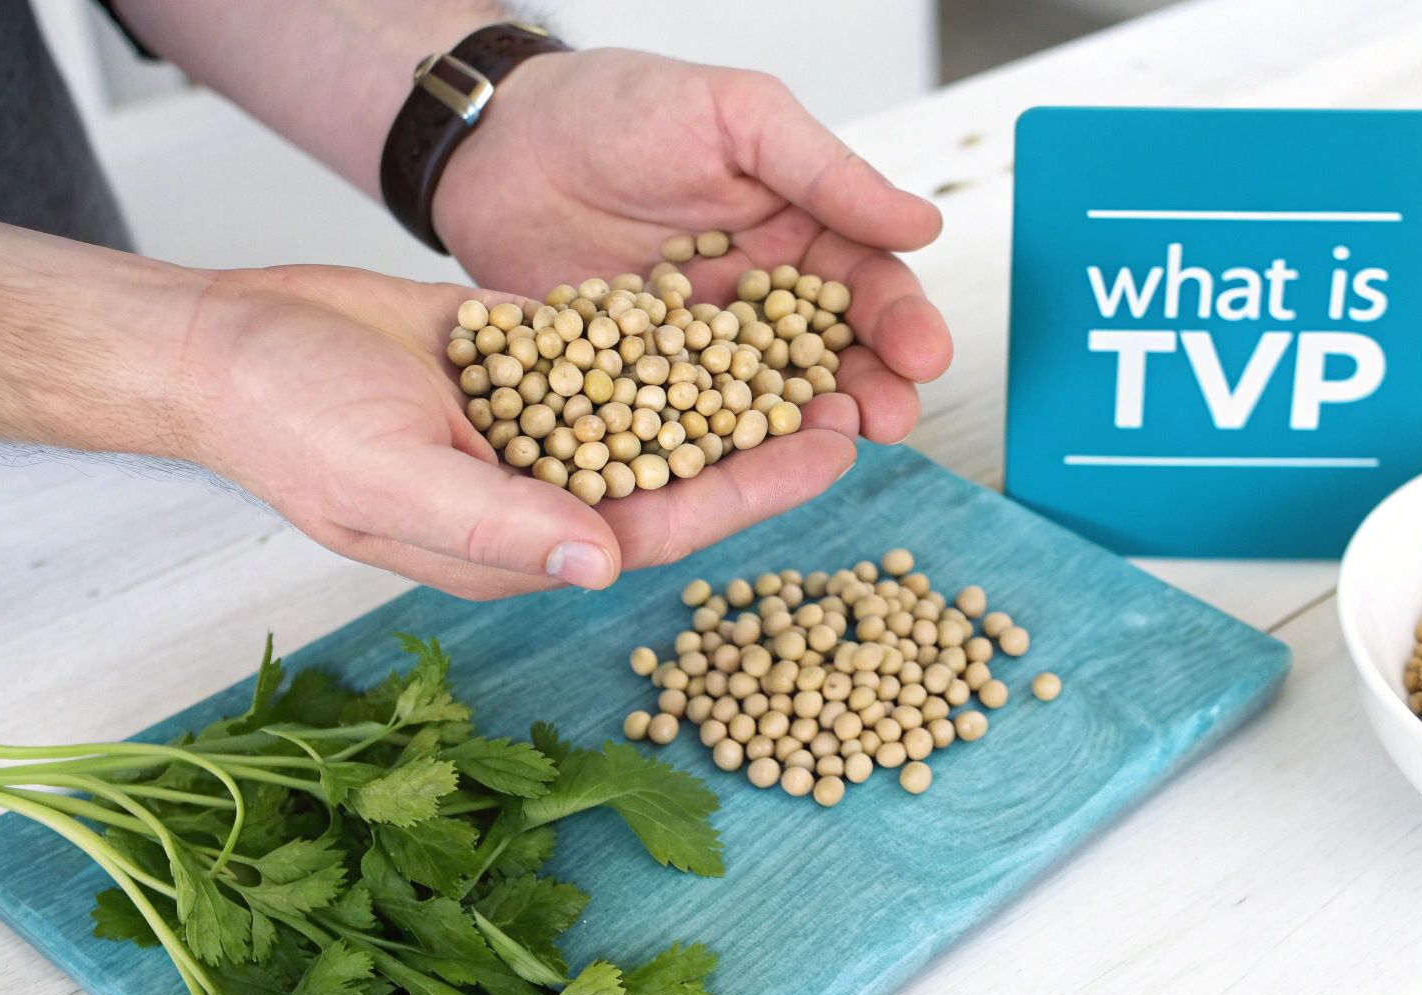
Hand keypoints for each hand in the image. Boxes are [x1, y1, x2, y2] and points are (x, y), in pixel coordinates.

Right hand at [181, 265, 863, 598]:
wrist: (235, 339)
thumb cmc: (291, 423)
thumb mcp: (394, 475)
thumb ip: (499, 523)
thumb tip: (601, 562)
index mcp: (523, 541)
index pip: (663, 524)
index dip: (752, 490)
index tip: (829, 450)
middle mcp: (546, 491)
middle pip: (682, 468)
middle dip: (766, 438)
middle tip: (851, 394)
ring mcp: (541, 428)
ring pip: (662, 409)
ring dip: (735, 382)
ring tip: (815, 341)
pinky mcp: (532, 365)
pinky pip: (618, 352)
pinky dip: (673, 331)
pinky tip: (737, 297)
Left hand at [431, 48, 951, 448]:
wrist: (497, 141)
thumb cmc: (617, 104)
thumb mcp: (738, 115)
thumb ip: (826, 171)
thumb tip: (921, 225)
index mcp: (800, 233)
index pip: (868, 285)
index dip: (901, 322)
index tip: (924, 354)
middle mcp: (759, 299)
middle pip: (831, 356)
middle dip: (869, 389)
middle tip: (889, 419)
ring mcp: (700, 347)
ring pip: (767, 398)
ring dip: (804, 428)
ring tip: (832, 446)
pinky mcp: (640, 382)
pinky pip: (686, 420)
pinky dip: (714, 445)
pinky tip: (734, 464)